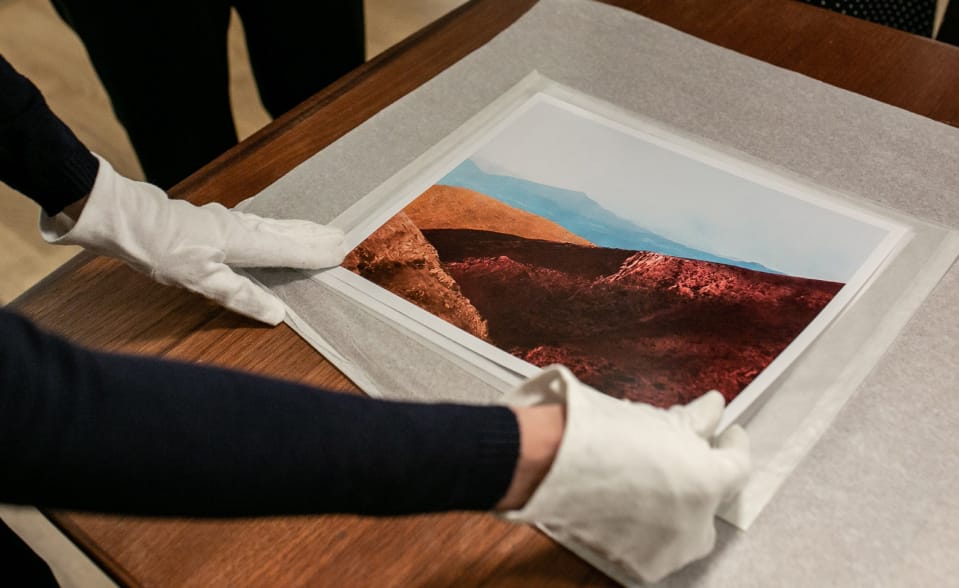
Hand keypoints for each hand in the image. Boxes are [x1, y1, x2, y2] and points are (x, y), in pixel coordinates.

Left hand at [40, 155, 344, 323]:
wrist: (124, 218)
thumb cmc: (159, 249)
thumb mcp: (201, 280)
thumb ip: (241, 295)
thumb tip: (279, 313)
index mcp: (242, 241)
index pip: (288, 250)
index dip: (314, 253)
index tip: (341, 252)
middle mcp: (239, 227)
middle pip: (285, 232)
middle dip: (313, 236)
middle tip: (342, 237)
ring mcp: (226, 221)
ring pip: (272, 225)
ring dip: (297, 229)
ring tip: (318, 230)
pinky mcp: (213, 220)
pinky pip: (256, 222)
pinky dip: (274, 226)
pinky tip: (272, 227)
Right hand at [500, 366, 749, 583]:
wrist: (551, 464)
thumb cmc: (600, 435)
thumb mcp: (656, 419)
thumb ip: (695, 420)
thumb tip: (714, 408)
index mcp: (707, 482)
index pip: (738, 465)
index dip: (733, 444)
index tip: (727, 434)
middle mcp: (695, 523)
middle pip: (714, 500)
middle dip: (703, 478)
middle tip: (682, 455)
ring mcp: (669, 549)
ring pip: (687, 527)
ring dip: (677, 504)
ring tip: (650, 478)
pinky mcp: (643, 566)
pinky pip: (660, 545)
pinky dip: (651, 528)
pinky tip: (632, 502)